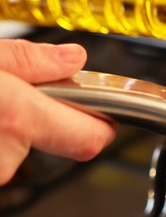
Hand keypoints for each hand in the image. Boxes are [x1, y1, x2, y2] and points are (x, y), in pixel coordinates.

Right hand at [0, 40, 116, 184]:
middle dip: (40, 119)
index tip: (106, 113)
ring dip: (8, 130)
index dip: (103, 126)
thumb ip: (29, 60)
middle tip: (18, 95)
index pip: (90, 139)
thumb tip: (71, 59)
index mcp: (16, 118)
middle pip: (49, 142)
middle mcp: (3, 157)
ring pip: (16, 150)